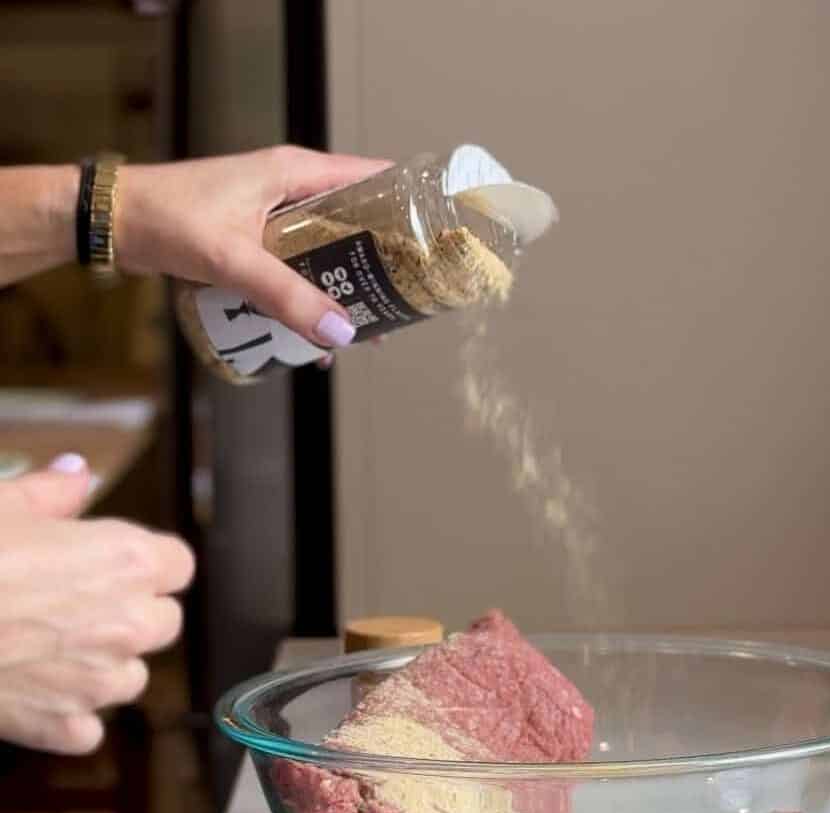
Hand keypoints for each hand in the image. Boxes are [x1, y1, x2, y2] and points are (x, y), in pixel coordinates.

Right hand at [0, 456, 194, 753]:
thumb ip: (52, 492)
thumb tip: (78, 475)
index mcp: (128, 562)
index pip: (177, 565)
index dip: (146, 562)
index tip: (115, 560)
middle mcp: (128, 624)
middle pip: (162, 622)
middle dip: (129, 611)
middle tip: (73, 601)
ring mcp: (97, 682)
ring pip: (130, 678)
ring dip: (101, 665)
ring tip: (47, 644)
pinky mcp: (60, 726)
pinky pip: (86, 729)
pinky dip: (65, 717)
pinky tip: (30, 690)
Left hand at [115, 145, 389, 350]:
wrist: (112, 222)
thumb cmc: (168, 220)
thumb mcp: (234, 259)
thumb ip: (287, 297)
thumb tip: (344, 334)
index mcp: (295, 173)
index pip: (371, 178)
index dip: (407, 205)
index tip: (436, 238)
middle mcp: (290, 191)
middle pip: (356, 224)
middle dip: (382, 263)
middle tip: (407, 298)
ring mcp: (273, 218)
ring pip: (329, 253)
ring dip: (346, 290)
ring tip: (369, 330)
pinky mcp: (255, 243)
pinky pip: (299, 272)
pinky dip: (310, 302)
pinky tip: (315, 341)